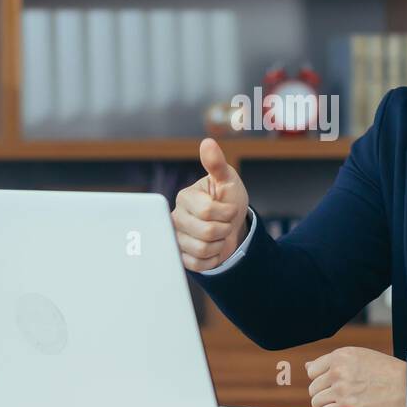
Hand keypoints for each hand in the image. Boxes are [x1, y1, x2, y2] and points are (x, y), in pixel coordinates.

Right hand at [171, 137, 250, 270]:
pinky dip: (212, 259)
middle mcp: (175, 217)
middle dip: (225, 229)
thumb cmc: (228, 199)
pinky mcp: (180, 257)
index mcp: (184, 197)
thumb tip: (207, 142)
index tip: (229, 208)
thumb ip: (217, 164)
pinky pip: (198, 265)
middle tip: (224, 223)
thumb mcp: (227, 180)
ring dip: (219, 244)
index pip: (208, 211)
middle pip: (207, 232)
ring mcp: (176, 238)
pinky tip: (212, 248)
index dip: (227, 212)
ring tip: (218, 235)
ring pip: (203, 249)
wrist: (232, 225)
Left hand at [306, 347, 406, 406]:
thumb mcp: (359, 356)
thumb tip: (308, 366)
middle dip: (325, 393)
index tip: (332, 384)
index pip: (312, 371)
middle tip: (342, 395)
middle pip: (313, 388)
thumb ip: (333, 362)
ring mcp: (342, 389)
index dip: (322, 379)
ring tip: (346, 402)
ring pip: (317, 402)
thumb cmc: (387, 372)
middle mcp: (338, 371)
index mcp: (341, 355)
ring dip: (328, 405)